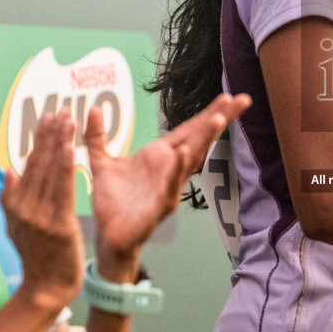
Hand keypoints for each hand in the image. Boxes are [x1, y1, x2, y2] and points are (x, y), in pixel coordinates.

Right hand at [1, 113, 85, 312]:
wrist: (45, 287)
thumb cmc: (36, 256)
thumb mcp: (15, 225)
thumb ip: (10, 197)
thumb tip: (8, 168)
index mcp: (15, 203)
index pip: (28, 163)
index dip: (39, 138)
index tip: (47, 116)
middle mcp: (24, 206)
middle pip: (38, 162)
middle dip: (49, 133)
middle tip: (59, 108)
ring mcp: (40, 216)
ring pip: (50, 171)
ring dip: (59, 142)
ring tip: (66, 119)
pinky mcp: (58, 224)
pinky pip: (63, 190)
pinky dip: (66, 167)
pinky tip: (70, 148)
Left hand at [89, 92, 249, 281]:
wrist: (109, 235)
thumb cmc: (112, 202)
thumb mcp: (102, 163)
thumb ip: (97, 136)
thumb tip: (92, 109)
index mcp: (160, 155)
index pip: (189, 129)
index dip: (209, 112)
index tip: (229, 96)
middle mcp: (170, 167)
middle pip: (198, 138)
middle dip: (219, 119)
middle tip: (240, 100)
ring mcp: (169, 185)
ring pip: (191, 158)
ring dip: (204, 139)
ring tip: (217, 119)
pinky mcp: (160, 204)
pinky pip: (171, 184)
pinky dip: (178, 168)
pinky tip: (185, 153)